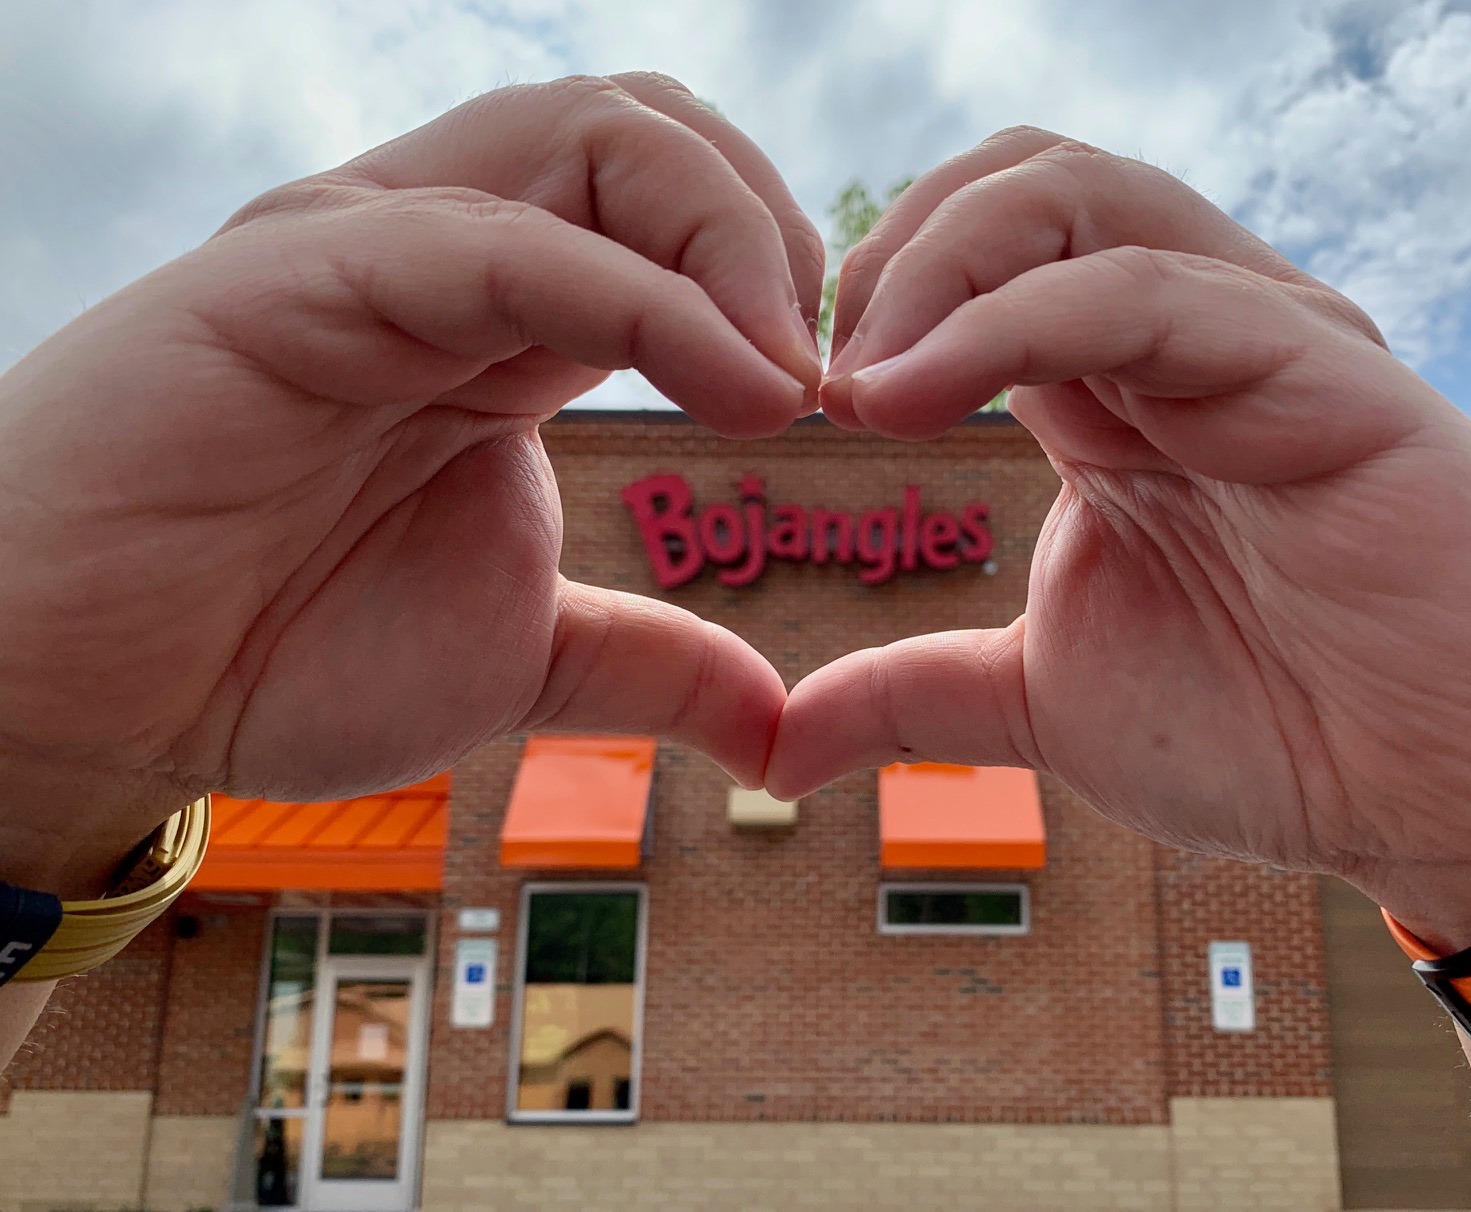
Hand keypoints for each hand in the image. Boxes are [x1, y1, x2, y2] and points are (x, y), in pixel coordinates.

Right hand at [0, 73, 822, 895]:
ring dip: (730, 235)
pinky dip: (644, 299)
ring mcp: (367, 250)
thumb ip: (655, 665)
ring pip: (588, 135)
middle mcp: (443, 256)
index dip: (782, 275)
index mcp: (502, 321)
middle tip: (825, 365)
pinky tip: (730, 384)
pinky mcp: (296, 277)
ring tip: (789, 372)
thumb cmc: (277, 656)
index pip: (672, 206)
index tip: (838, 397)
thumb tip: (779, 721)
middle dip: (774, 225)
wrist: (90, 702)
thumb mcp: (523, 658)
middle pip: (647, 130)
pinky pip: (500, 241)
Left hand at [768, 128, 1470, 951]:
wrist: (1449, 801)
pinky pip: (1145, 289)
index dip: (867, 300)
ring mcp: (1254, 337)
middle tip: (815, 366)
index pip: (977, 259)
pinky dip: (1006, 321)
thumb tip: (780, 741)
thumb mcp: (1043, 702)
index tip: (791, 392)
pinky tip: (913, 393)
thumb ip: (913, 693)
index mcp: (1114, 394)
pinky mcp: (1320, 366)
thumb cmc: (1280, 736)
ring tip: (858, 375)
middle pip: (1016, 185)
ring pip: (1075, 196)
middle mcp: (1181, 340)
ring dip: (934, 261)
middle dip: (887, 253)